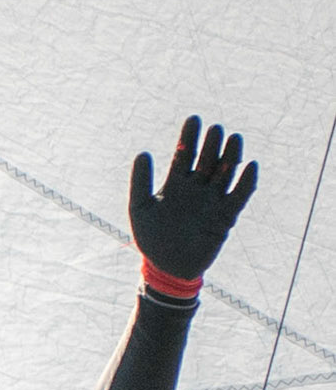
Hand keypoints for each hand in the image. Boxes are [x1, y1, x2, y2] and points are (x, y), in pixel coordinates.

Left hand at [129, 118, 257, 293]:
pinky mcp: (226, 216)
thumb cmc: (152, 240)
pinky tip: (250, 166)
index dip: (190, 136)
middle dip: (212, 143)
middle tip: (215, 130)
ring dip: (231, 155)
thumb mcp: (141, 210)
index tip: (194, 120)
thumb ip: (140, 183)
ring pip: (226, 172)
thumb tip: (142, 153)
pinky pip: (240, 195)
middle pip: (208, 158)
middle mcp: (197, 187)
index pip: (185, 153)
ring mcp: (212, 200)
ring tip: (233, 140)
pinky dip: (246, 182)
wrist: (167, 270)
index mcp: (177, 183)